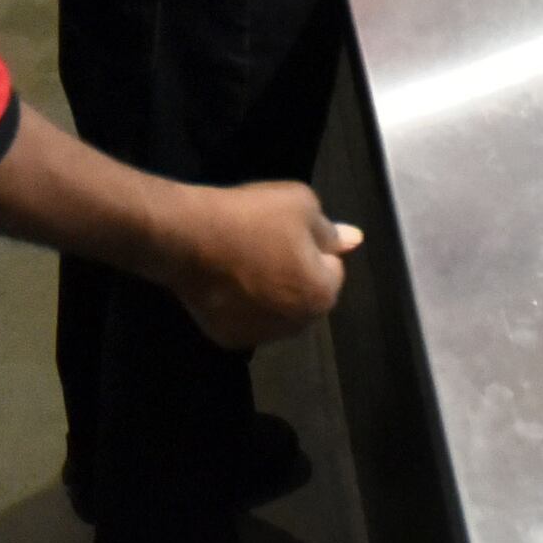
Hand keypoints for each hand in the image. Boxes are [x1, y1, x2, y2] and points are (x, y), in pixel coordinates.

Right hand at [163, 180, 359, 348]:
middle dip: (295, 277)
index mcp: (321, 295)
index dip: (314, 248)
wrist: (188, 237)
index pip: (333, 270)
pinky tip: (226, 282)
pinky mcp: (227, 338)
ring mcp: (260, 336)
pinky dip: (242, 306)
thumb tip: (354, 240)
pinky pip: (246, 319)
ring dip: (270, 294)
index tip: (288, 232)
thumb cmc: (251, 217)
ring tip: (244, 262)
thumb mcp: (300, 204)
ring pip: (276, 312)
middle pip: (305, 296)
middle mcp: (297, 325)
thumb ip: (330, 230)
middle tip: (267, 246)